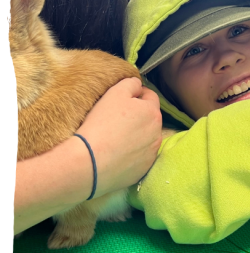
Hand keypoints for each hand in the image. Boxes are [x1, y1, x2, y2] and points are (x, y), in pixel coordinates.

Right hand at [74, 77, 162, 196]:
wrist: (89, 162)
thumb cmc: (101, 124)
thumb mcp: (114, 94)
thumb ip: (130, 84)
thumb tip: (138, 84)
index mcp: (152, 112)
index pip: (150, 97)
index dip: (136, 95)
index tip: (122, 100)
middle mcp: (158, 132)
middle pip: (149, 118)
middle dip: (137, 116)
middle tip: (115, 119)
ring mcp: (151, 152)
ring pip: (146, 138)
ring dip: (135, 135)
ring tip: (114, 138)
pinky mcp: (143, 169)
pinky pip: (139, 157)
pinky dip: (131, 154)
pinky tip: (115, 154)